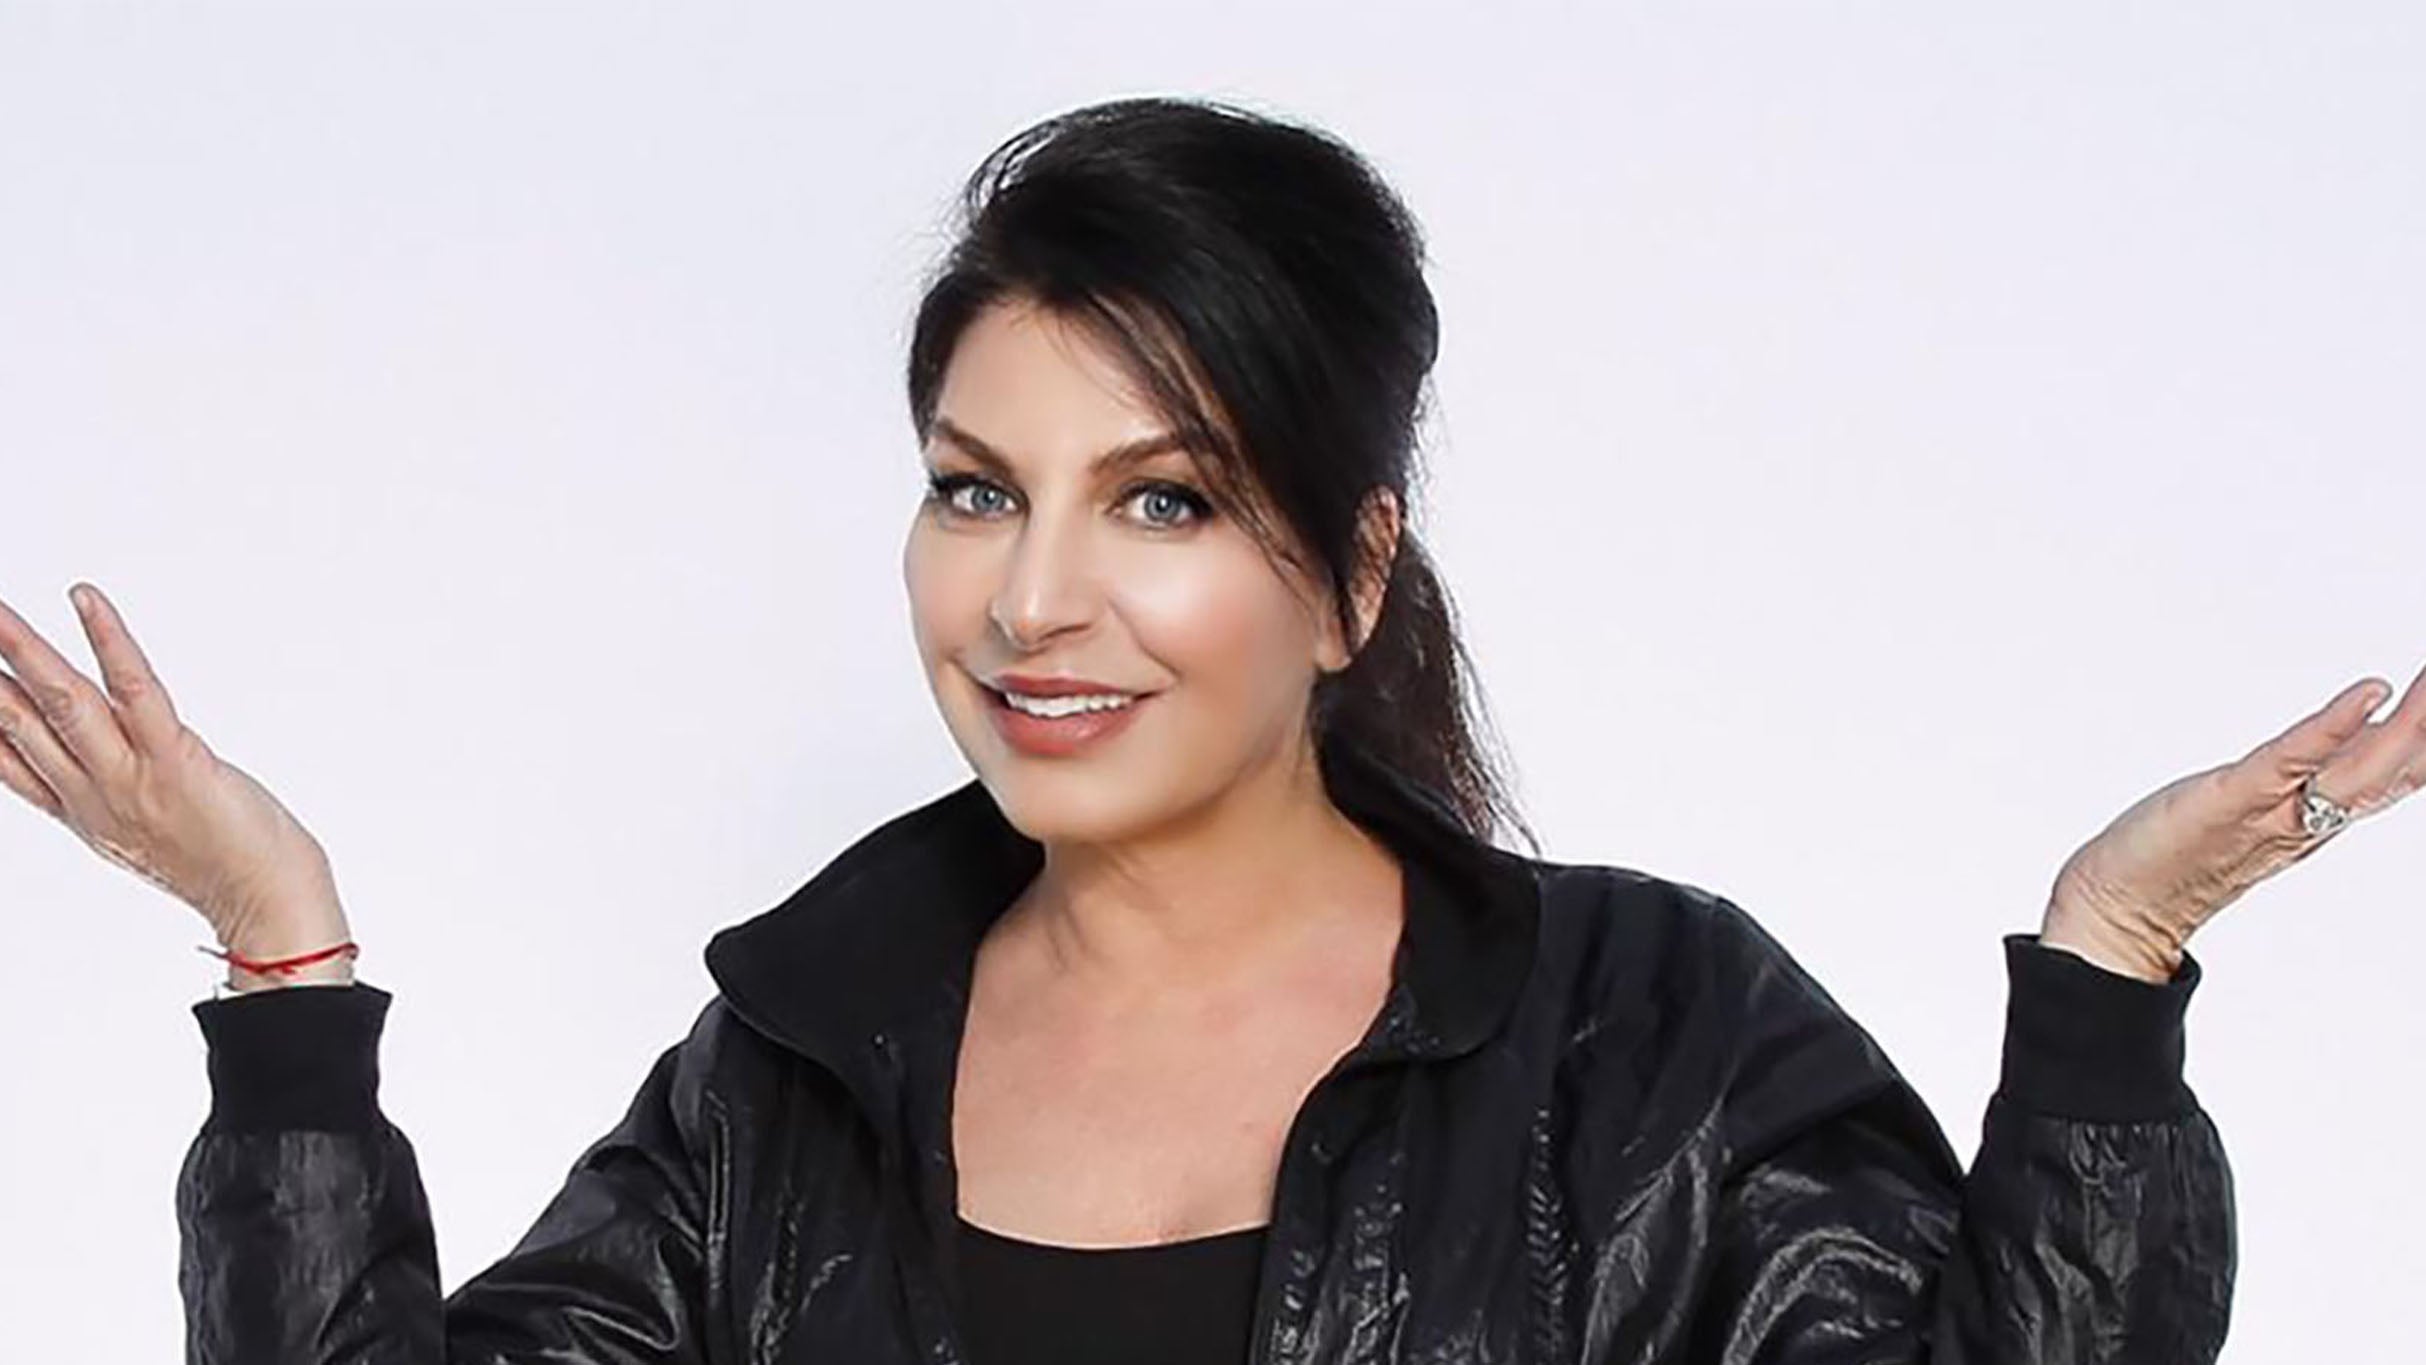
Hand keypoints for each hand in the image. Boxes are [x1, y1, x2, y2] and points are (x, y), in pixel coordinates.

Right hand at [0, 583, 349, 960]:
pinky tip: (84, 599)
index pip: (7, 758)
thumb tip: (90, 754)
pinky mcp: (175, 760)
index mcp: (81, 811)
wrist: (266, 903)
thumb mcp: (137, 834)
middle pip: (19, 723)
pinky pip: (135, 689)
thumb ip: (106, 793)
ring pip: (63, 701)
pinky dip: (108, 640)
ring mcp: (129, 776)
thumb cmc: (219, 863)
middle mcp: (92, 793)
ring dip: (22, 649)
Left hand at [2042, 666, 2425, 981]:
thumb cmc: (2175, 855)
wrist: (2120, 909)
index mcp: (2316, 819)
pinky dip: (2334, 726)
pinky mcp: (2232, 800)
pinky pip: (2292, 760)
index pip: (2394, 775)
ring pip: (2361, 768)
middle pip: (2391, 769)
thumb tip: (2342, 738)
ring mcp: (2274, 812)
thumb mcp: (2253, 809)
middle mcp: (2308, 819)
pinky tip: (2370, 694)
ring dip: (2410, 723)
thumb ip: (2300, 779)